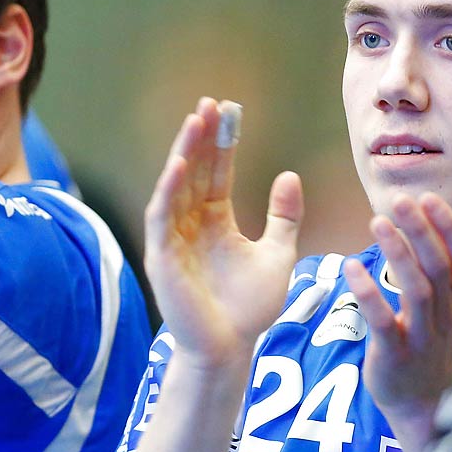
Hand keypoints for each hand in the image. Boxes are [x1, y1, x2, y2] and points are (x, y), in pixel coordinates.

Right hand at [143, 98, 302, 371]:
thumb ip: (284, 216)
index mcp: (214, 221)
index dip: (222, 142)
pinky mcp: (162, 256)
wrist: (230, 349)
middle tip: (210, 103)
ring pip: (176, 185)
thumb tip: (289, 173)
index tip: (230, 110)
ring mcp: (173, 238)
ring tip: (195, 120)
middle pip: (194, 170)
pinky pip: (162, 215)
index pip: (216, 172)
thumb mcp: (277, 254)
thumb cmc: (249, 308)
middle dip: (201, 137)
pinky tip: (179, 165)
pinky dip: (168, 189)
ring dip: (184, 152)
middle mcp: (190, 224)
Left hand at [344, 193, 451, 451]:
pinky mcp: (396, 356)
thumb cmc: (433, 339)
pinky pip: (385, 323)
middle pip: (440, 269)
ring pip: (417, 292)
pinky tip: (352, 267)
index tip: (429, 197)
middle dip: (422, 232)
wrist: (423, 405)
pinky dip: (370, 294)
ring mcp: (423, 338)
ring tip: (377, 222)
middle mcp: (446, 316)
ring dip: (398, 255)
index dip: (448, 227)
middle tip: (400, 200)